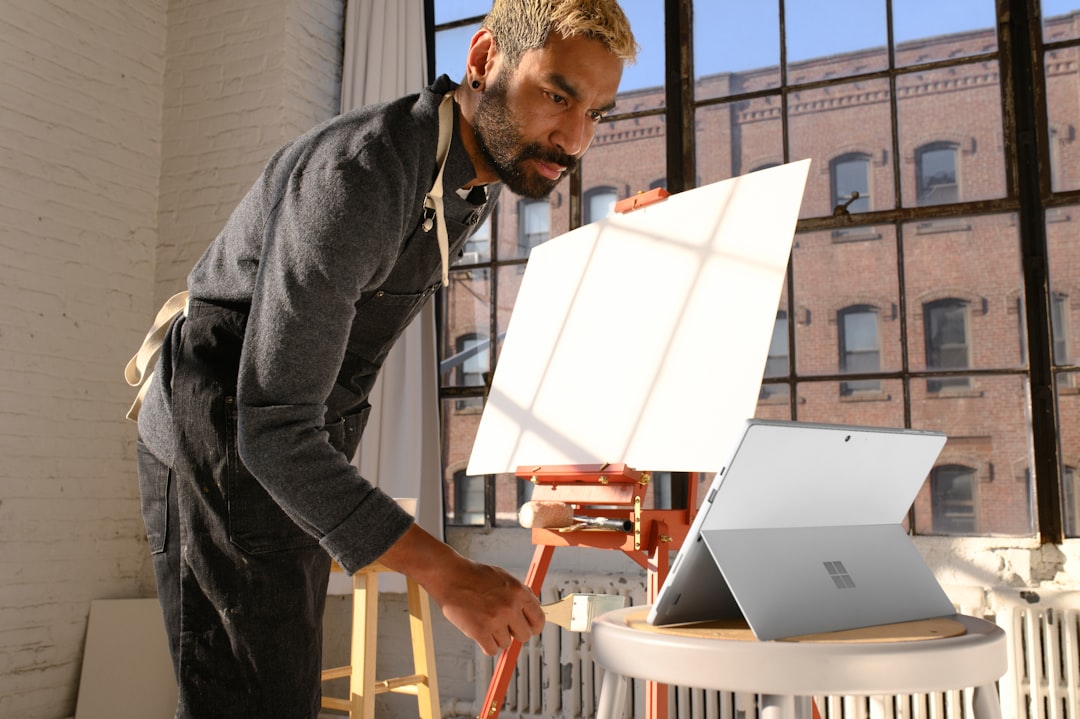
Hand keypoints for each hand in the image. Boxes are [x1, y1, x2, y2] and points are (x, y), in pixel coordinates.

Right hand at [374, 524, 544, 655]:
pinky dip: (486, 644)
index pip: (538, 619)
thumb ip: (520, 593)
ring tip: (485, 622)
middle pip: (524, 636)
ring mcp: (495, 620)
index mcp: (519, 592)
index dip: (534, 626)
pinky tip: (479, 631)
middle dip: (515, 633)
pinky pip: (491, 650)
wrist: (450, 576)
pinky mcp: (479, 631)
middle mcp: (510, 606)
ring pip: (506, 643)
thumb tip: (533, 609)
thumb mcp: (504, 577)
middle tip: (503, 626)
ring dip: (497, 637)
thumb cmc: (474, 576)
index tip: (528, 628)